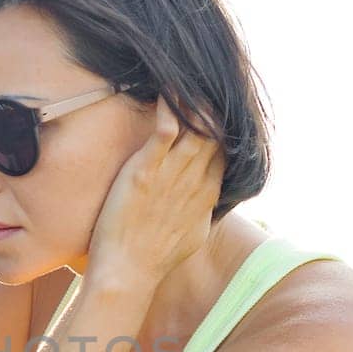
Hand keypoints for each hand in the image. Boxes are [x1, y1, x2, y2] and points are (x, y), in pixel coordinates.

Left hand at [87, 96, 223, 289]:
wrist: (128, 274)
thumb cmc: (152, 259)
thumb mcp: (191, 236)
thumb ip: (200, 213)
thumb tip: (206, 204)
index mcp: (206, 195)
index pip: (224, 152)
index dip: (221, 129)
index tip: (212, 112)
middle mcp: (194, 181)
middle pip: (214, 134)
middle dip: (210, 108)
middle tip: (199, 85)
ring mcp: (171, 176)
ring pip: (195, 128)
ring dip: (192, 102)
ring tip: (185, 77)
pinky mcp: (145, 174)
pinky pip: (164, 131)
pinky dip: (168, 108)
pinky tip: (165, 89)